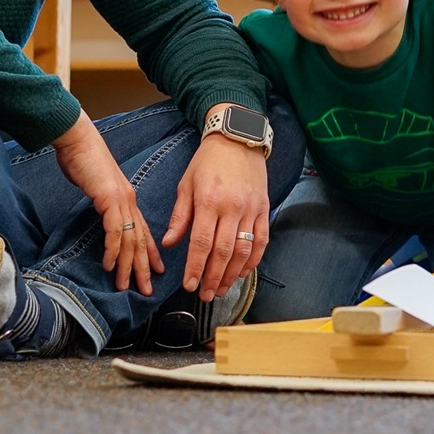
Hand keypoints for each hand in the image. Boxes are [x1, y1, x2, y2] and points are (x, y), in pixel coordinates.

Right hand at [50, 110, 163, 294]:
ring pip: (129, 239)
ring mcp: (120, 200)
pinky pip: (114, 230)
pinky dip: (113, 249)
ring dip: (127, 266)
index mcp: (128, 199)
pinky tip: (110, 265)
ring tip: (125, 286)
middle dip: (143, 268)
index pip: (144, 231)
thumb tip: (105, 216)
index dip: (151, 253)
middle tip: (147, 290)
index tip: (156, 271)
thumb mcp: (98, 186)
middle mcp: (129, 201)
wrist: (77, 140)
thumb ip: (105, 203)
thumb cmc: (84, 160)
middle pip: (140, 240)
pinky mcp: (108, 198)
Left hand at [162, 109, 270, 301]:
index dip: (195, 268)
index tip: (188, 286)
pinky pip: (261, 241)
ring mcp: (251, 210)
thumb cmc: (208, 161)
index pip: (201, 243)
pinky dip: (253, 260)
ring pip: (244, 251)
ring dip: (232, 275)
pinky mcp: (264, 209)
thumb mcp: (186, 184)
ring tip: (221, 289)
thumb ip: (179, 216)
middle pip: (223, 252)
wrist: (238, 138)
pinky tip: (243, 273)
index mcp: (208, 201)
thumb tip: (169, 244)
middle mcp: (232, 208)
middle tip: (205, 295)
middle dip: (212, 278)